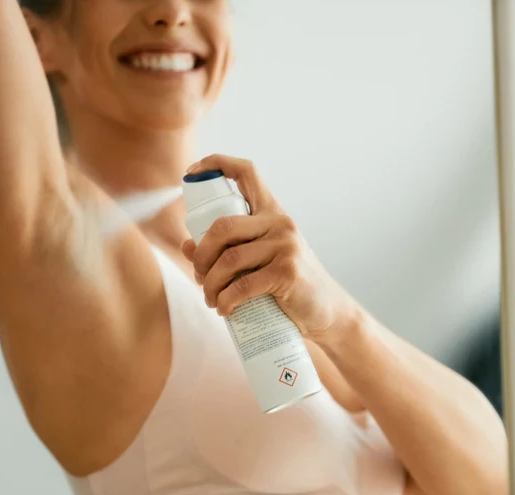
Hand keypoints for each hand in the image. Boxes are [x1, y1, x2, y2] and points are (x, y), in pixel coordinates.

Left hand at [182, 154, 358, 341]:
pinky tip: (224, 309)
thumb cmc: (289, 284)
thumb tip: (187, 245)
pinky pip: (243, 285)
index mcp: (272, 213)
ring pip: (228, 259)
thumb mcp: (261, 261)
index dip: (216, 164)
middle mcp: (280, 223)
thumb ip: (228, 250)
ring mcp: (285, 246)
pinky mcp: (287, 272)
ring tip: (211, 299)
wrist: (326, 311)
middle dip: (201, 254)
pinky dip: (226, 300)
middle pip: (222, 226)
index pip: (246, 172)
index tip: (191, 172)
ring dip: (210, 284)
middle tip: (199, 276)